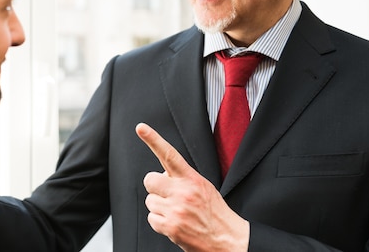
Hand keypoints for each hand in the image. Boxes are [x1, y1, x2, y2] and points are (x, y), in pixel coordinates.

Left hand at [135, 123, 248, 251]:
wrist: (228, 240)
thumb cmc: (215, 213)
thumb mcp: (203, 187)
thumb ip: (183, 178)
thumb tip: (163, 175)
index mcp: (191, 179)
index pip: (169, 154)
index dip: (153, 139)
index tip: (141, 128)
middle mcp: (182, 192)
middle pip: (150, 180)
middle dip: (156, 187)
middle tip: (169, 195)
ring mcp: (176, 210)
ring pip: (150, 201)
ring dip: (160, 207)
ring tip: (177, 212)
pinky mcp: (170, 227)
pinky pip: (151, 218)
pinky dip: (160, 222)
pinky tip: (175, 223)